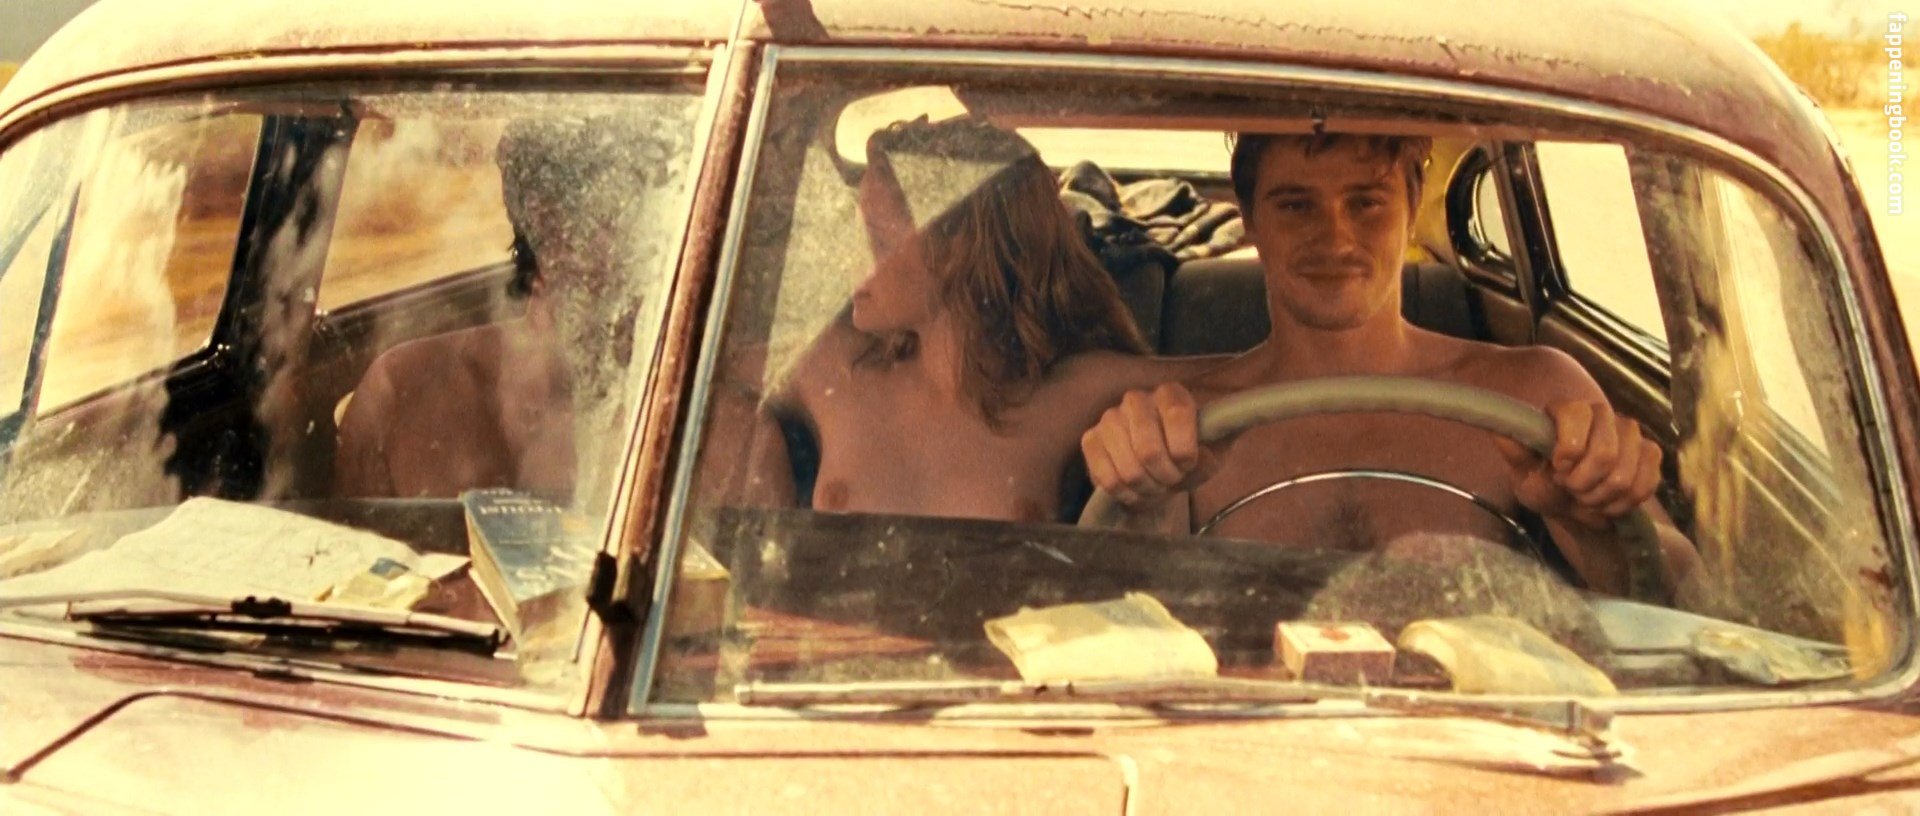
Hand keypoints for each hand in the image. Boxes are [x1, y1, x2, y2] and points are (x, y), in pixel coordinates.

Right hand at [1080, 382, 1220, 509]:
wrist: (1156, 468)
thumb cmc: (1186, 456)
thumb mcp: (1211, 457)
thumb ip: (1211, 457)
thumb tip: (1201, 458)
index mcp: (1170, 394)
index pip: (1177, 415)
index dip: (1185, 450)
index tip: (1188, 463)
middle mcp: (1137, 399)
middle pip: (1149, 450)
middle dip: (1166, 476)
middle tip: (1172, 480)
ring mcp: (1109, 418)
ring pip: (1129, 470)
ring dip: (1148, 489)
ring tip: (1156, 485)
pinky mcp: (1090, 440)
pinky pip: (1108, 480)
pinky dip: (1127, 494)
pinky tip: (1136, 489)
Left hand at [1495, 401, 1662, 529]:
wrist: (1575, 508)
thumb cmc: (1544, 484)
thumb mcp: (1523, 472)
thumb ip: (1515, 450)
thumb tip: (1497, 427)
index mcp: (1566, 410)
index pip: (1576, 414)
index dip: (1569, 448)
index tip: (1558, 468)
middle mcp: (1600, 413)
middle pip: (1605, 452)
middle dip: (1584, 483)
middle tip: (1571, 488)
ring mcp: (1629, 432)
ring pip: (1624, 474)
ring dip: (1601, 497)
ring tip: (1586, 496)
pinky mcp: (1650, 453)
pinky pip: (1645, 484)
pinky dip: (1623, 503)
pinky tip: (1609, 501)